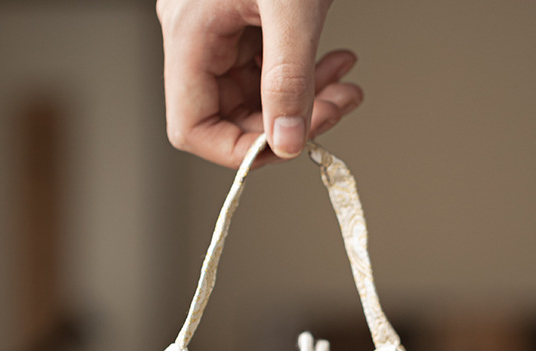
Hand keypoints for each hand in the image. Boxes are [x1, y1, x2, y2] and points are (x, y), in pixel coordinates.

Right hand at [156, 0, 362, 166]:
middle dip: (288, 123)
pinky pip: (269, 69)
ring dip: (304, 102)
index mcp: (190, 34)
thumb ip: (290, 78)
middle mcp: (198, 37)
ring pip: (255, 96)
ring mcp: (221, 30)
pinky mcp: (245, 22)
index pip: (192, 127)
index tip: (288, 148)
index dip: (237, 151)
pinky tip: (338, 64)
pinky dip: (305, 76)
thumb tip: (290, 143)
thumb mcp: (293, 4)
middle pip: (229, 115)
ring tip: (345, 87)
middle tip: (336, 110)